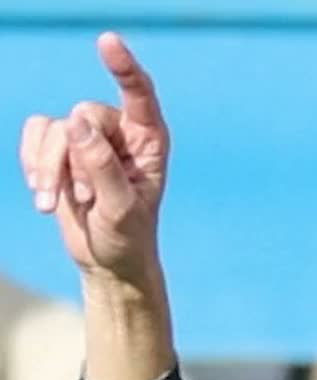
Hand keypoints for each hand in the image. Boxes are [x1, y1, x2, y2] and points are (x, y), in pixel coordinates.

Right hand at [19, 31, 168, 285]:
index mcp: (148, 141)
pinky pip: (36, 134)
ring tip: (50, 204)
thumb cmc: (128, 239)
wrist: (108, 263)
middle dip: (76, 161)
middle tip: (86, 200)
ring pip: (55, 129)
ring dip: (49, 169)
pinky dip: (33, 162)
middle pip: (83, 116)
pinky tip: (42, 194)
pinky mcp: (61, 149)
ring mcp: (88, 138)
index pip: (138, 93)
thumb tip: (77, 122)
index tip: (106, 43)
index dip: (123, 67)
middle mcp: (120, 132)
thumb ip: (102, 167)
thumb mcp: (120, 210)